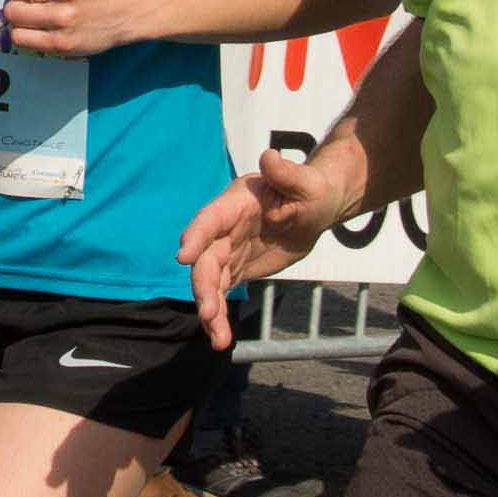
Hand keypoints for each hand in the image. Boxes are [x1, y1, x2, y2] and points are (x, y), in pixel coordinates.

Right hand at [178, 138, 358, 334]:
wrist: (314, 210)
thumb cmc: (311, 190)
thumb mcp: (306, 183)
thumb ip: (287, 174)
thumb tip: (270, 157)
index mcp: (235, 203)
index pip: (210, 220)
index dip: (196, 236)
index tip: (184, 257)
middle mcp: (223, 228)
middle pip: (205, 259)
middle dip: (204, 286)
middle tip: (209, 313)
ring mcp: (226, 251)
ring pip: (210, 283)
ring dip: (209, 310)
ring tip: (218, 339)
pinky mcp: (235, 270)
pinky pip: (221, 295)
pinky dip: (218, 317)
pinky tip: (220, 339)